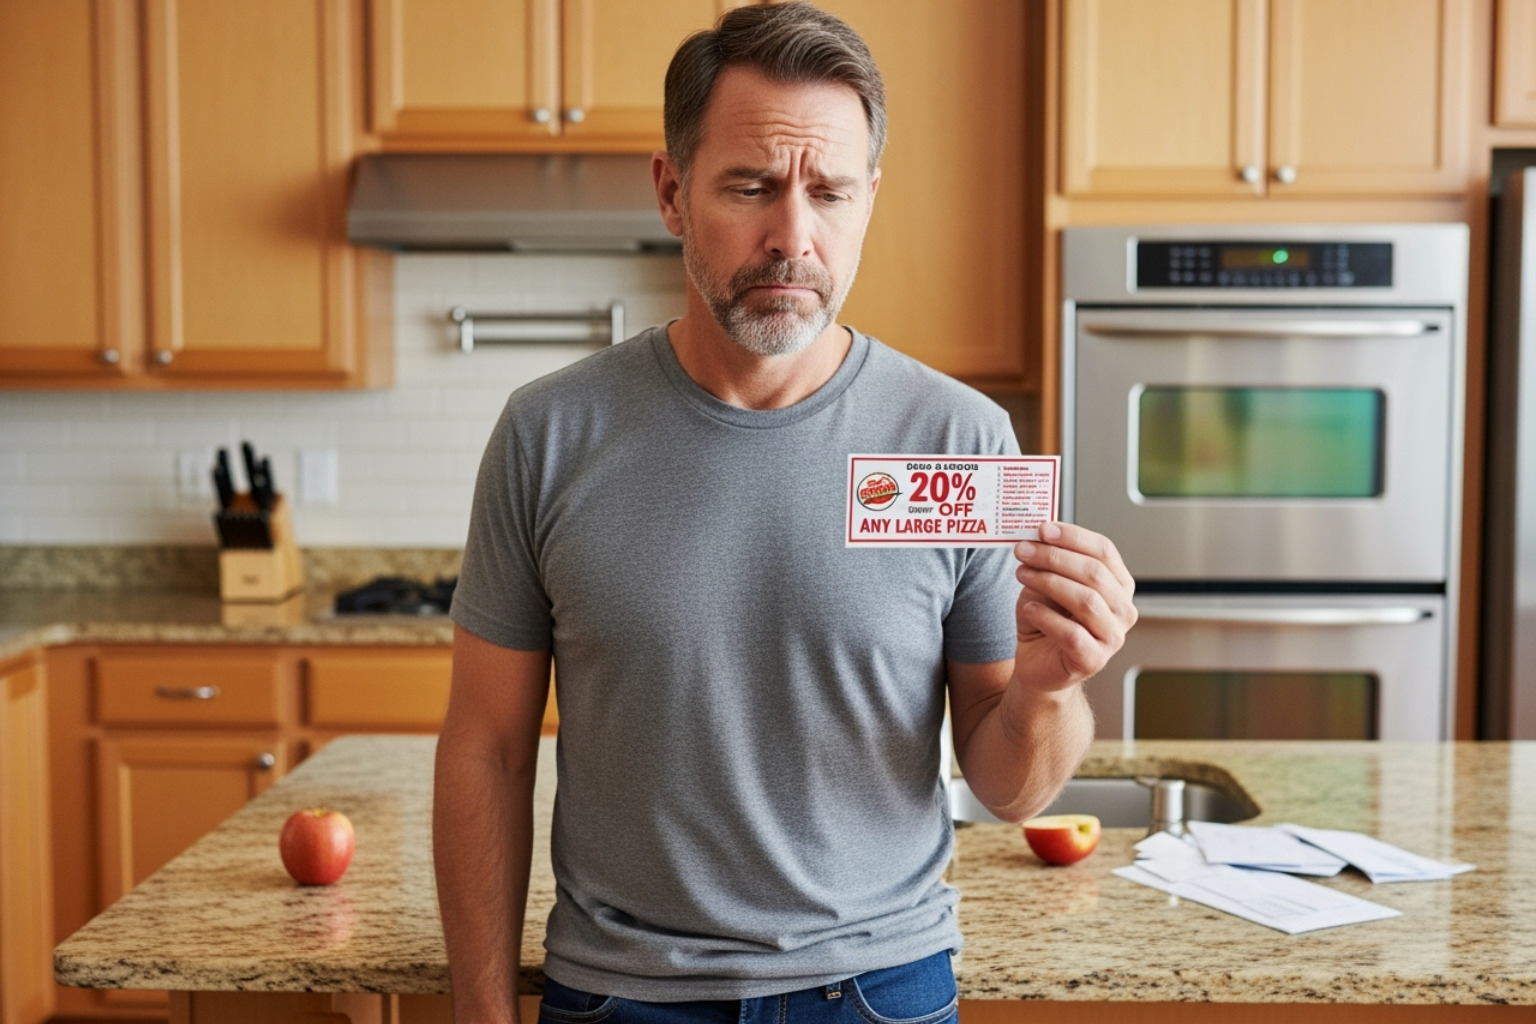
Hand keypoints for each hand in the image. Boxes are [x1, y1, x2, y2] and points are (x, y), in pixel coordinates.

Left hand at [1012, 522, 1136, 691]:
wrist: (1037, 664)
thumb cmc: (1047, 621)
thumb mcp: (1046, 583)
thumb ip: (1049, 562)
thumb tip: (1038, 536)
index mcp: (1118, 585)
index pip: (1104, 551)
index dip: (1073, 536)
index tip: (1043, 529)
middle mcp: (1123, 610)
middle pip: (1094, 573)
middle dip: (1054, 557)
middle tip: (1023, 550)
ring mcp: (1113, 637)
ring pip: (1085, 600)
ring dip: (1048, 582)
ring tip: (1022, 574)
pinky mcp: (1094, 660)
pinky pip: (1071, 633)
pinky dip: (1045, 616)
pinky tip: (1029, 608)